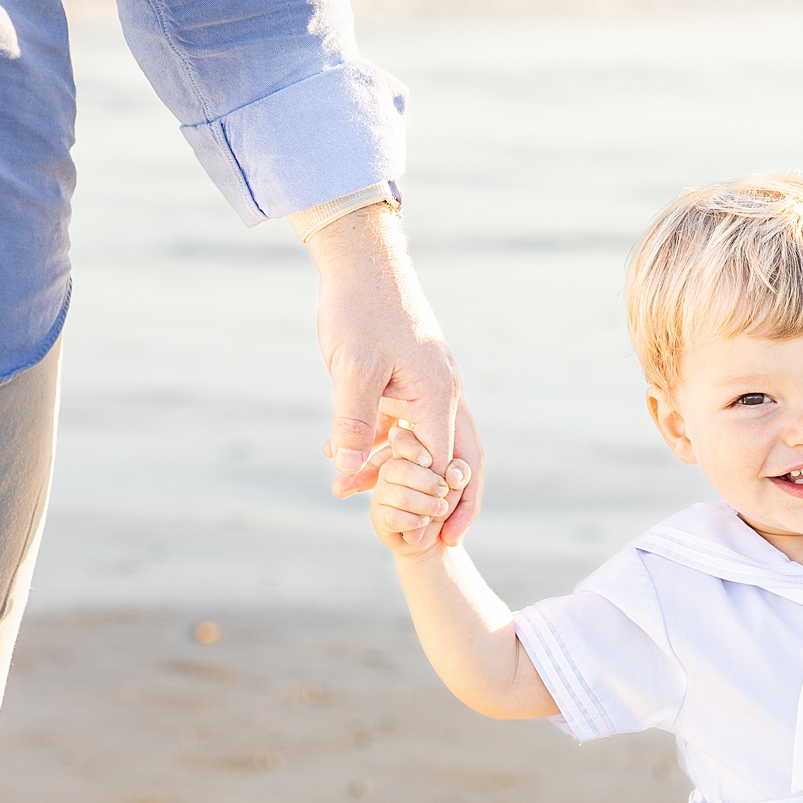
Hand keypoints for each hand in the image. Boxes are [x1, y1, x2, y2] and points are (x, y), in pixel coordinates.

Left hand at [309, 204, 482, 544]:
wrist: (362, 260)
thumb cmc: (360, 308)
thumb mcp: (352, 369)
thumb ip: (352, 423)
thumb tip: (343, 472)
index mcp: (438, 395)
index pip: (444, 463)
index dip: (431, 502)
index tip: (416, 537)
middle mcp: (443, 394)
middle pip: (459, 460)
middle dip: (450, 502)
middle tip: (444, 542)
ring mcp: (428, 386)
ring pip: (429, 445)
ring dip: (407, 478)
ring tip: (377, 510)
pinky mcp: (407, 379)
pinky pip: (403, 425)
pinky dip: (383, 448)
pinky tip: (346, 465)